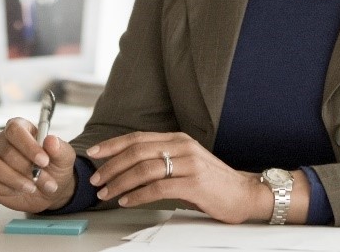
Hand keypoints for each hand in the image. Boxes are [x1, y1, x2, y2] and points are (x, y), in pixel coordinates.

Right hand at [0, 117, 78, 211]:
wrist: (48, 192)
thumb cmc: (53, 168)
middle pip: (5, 149)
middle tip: (45, 181)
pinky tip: (17, 191)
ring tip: (32, 188)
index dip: (28, 145)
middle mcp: (1, 141)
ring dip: (14, 179)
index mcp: (19, 128)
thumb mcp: (63, 158)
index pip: (14, 129)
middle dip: (27, 169)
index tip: (44, 161)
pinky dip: (3, 189)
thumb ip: (59, 148)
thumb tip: (51, 140)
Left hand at [86, 131, 263, 223]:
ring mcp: (189, 164)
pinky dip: (138, 195)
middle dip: (112, 165)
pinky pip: (159, 188)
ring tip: (107, 193)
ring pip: (145, 169)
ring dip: (120, 182)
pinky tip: (127, 201)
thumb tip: (130, 165)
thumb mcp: (187, 162)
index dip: (113, 144)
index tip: (94, 153)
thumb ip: (163, 158)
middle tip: (96, 179)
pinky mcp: (195, 183)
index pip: (138, 137)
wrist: (245, 193)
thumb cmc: (213, 182)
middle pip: (137, 151)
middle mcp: (182, 146)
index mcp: (177, 139)